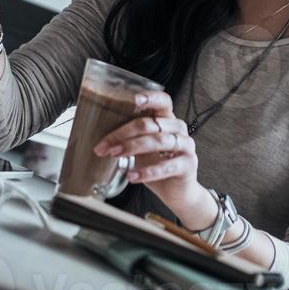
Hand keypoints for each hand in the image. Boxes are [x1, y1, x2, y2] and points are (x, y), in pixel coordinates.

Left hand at [93, 91, 213, 225]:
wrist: (177, 191)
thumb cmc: (157, 165)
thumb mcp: (142, 148)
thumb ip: (130, 138)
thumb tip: (101, 137)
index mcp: (168, 120)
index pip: (163, 101)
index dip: (150, 98)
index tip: (133, 100)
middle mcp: (179, 129)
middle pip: (151, 124)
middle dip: (124, 133)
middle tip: (106, 145)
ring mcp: (186, 146)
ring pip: (158, 141)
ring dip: (133, 147)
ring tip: (115, 155)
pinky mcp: (188, 165)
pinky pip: (166, 166)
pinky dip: (146, 171)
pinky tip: (132, 176)